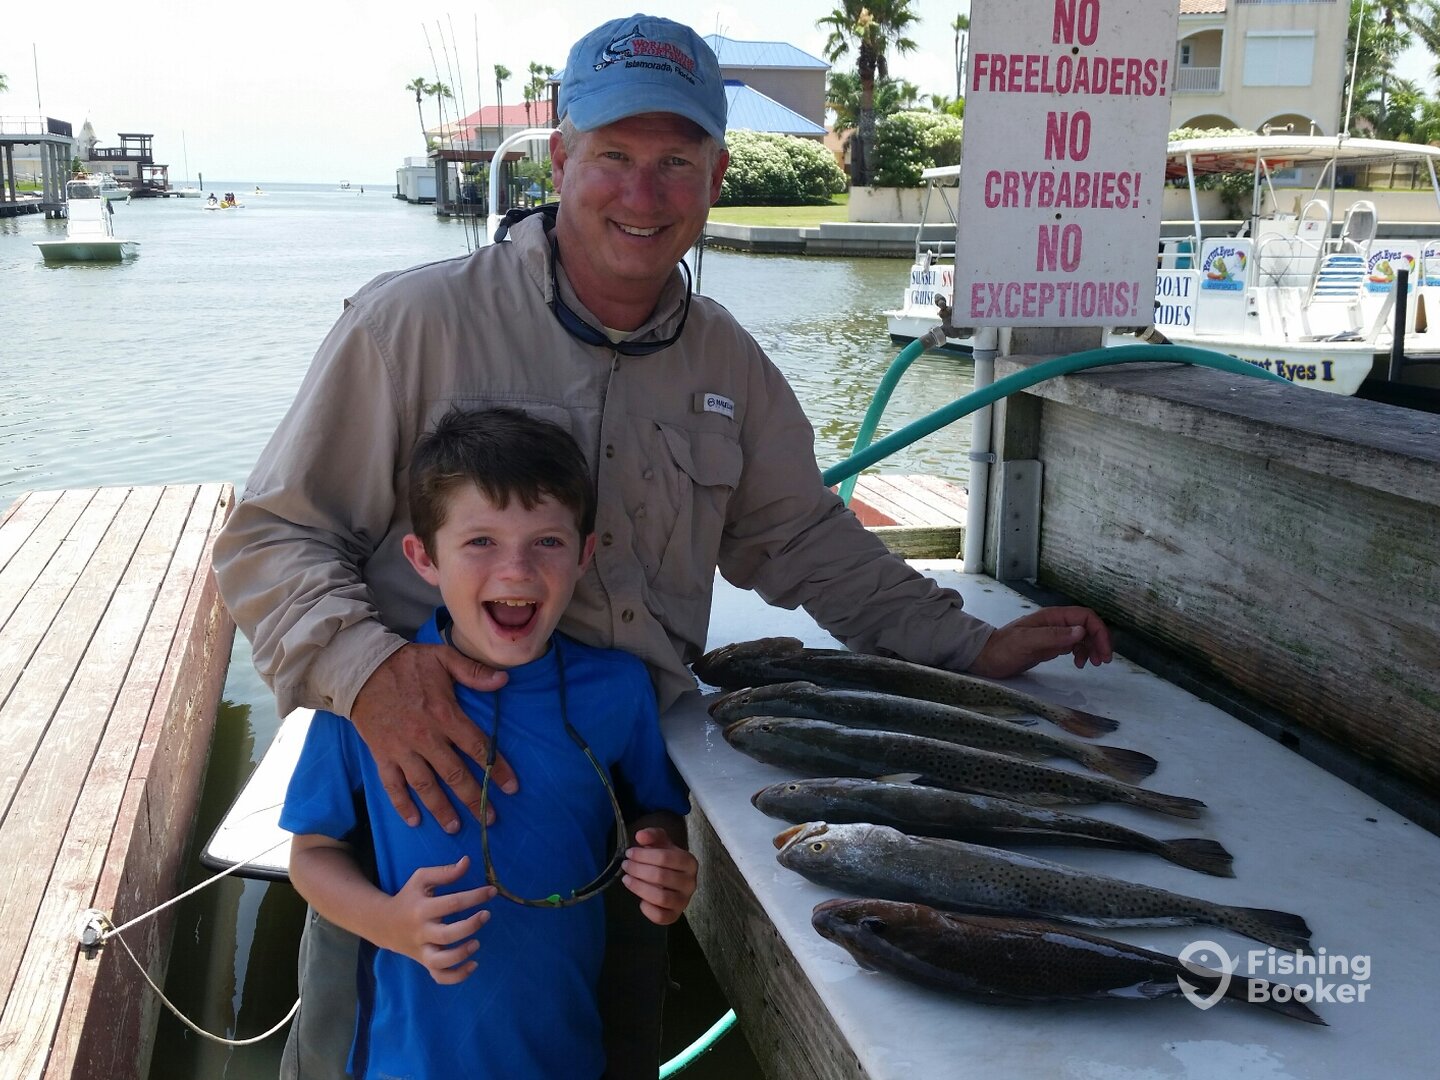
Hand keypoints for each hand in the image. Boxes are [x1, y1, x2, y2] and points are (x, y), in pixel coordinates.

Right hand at [351, 643, 512, 831]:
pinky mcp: (382, 754)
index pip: (477, 747)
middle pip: (454, 774)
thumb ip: (473, 672)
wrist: (361, 669)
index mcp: (445, 714)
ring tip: (456, 827)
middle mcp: (425, 737)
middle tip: (489, 818)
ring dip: (441, 809)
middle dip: (473, 798)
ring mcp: (402, 749)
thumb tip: (504, 680)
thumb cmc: (406, 663)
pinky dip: (401, 805)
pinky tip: (413, 821)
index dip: (497, 768)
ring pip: (425, 786)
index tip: (511, 788)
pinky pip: (392, 785)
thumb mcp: (443, 658)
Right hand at [379, 856, 496, 984]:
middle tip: (486, 915)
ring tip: (476, 943)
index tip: (492, 891)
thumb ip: (444, 872)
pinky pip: (439, 976)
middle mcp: (422, 932)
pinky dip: (457, 976)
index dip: (475, 897)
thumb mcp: (421, 879)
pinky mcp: (425, 962)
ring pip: (441, 961)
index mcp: (422, 909)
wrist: (383, 924)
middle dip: (470, 925)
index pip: (452, 903)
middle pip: (447, 935)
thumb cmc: (408, 897)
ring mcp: (422, 950)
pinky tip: (473, 964)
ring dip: (461, 954)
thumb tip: (467, 862)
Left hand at [622, 827, 697, 925]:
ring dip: (639, 888)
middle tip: (625, 865)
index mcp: (689, 862)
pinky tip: (640, 900)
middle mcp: (691, 882)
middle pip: (661, 876)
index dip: (643, 855)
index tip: (629, 853)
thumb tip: (640, 836)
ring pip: (661, 898)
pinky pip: (661, 917)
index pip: (665, 857)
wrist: (674, 876)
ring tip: (626, 879)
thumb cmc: (666, 858)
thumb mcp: (660, 841)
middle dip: (638, 870)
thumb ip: (651, 835)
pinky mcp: (675, 915)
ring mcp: (684, 901)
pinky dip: (647, 909)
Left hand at [966, 606, 1112, 677]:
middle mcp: (1056, 623)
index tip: (1104, 652)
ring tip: (1093, 665)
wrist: (986, 658)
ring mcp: (1054, 634)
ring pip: (1083, 636)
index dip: (1099, 631)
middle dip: (1099, 641)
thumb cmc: (1004, 649)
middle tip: (1103, 661)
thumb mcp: (1027, 642)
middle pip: (1087, 626)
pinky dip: (1082, 653)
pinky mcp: (1051, 645)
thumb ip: (1054, 636)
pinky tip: (1080, 664)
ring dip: (1092, 648)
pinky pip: (1074, 645)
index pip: (1085, 617)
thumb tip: (1081, 631)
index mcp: (1052, 617)